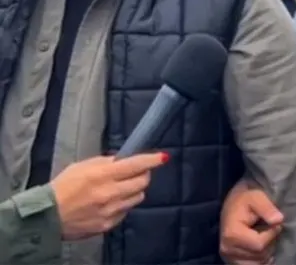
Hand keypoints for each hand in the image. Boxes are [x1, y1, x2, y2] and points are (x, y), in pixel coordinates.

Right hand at [50, 152, 167, 239]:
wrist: (47, 216)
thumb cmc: (63, 187)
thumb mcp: (82, 166)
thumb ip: (106, 163)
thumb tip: (124, 160)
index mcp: (103, 175)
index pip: (136, 165)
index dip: (152, 160)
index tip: (163, 157)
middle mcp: (110, 193)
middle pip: (142, 181)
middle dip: (143, 174)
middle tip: (136, 172)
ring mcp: (110, 210)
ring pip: (137, 197)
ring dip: (134, 190)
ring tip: (120, 188)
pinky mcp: (108, 224)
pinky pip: (126, 211)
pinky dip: (123, 205)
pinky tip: (111, 202)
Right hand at [220, 180, 283, 264]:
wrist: (233, 204)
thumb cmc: (245, 199)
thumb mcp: (257, 197)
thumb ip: (267, 208)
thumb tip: (279, 220)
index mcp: (231, 234)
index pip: (259, 244)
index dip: (272, 234)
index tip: (274, 222)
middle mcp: (227, 249)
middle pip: (260, 255)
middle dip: (270, 242)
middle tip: (269, 228)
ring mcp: (229, 257)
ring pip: (258, 263)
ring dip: (266, 251)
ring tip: (264, 236)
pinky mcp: (232, 261)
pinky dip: (261, 259)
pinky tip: (262, 247)